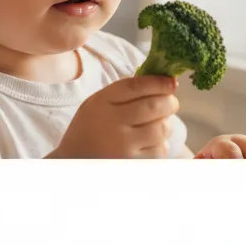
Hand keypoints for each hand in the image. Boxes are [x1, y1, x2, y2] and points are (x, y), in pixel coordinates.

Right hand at [50, 76, 178, 158]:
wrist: (74, 161)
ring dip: (167, 123)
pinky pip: (159, 150)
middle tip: (171, 103)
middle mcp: (113, 123)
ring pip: (161, 128)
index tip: (171, 82)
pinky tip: (151, 142)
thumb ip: (125, 90)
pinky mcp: (133, 164)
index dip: (159, 82)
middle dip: (170, 102)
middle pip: (154, 106)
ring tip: (159, 123)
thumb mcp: (99, 102)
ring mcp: (123, 146)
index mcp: (103, 102)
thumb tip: (163, 81)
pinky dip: (161, 143)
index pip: (137, 86)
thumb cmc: (92, 127)